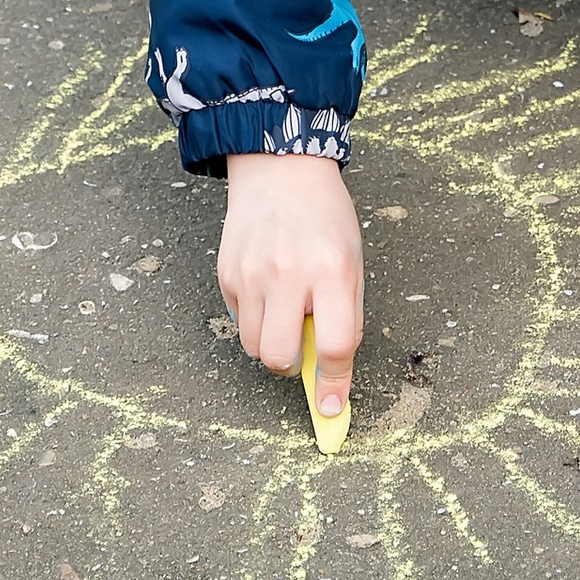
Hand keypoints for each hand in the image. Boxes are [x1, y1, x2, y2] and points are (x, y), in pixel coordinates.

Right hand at [219, 153, 363, 418]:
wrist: (281, 171)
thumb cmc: (326, 220)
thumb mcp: (352, 262)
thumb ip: (345, 316)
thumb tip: (331, 374)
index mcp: (332, 270)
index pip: (334, 345)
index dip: (334, 383)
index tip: (331, 408)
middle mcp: (289, 273)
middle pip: (280, 357)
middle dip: (292, 367)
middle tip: (302, 348)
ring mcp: (252, 274)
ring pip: (254, 347)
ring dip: (272, 343)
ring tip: (286, 310)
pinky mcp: (227, 274)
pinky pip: (239, 321)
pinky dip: (255, 319)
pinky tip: (267, 288)